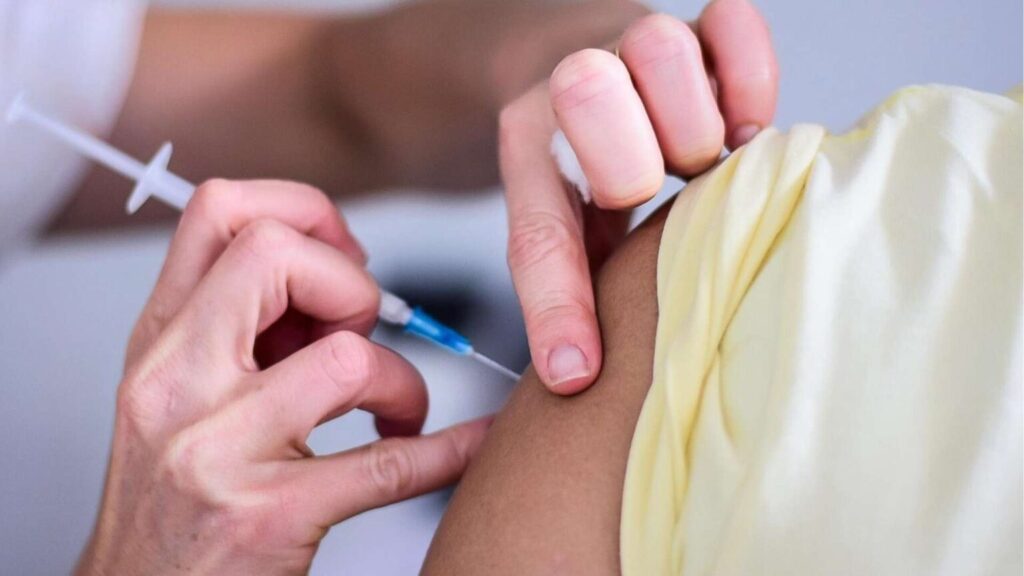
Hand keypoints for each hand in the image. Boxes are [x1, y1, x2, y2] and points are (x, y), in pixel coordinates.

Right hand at [77, 180, 490, 574]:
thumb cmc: (173, 498)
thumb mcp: (179, 394)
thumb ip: (241, 325)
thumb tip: (337, 273)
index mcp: (160, 340)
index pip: (219, 210)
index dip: (305, 211)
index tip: (347, 256)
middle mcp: (177, 382)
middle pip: (275, 254)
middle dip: (352, 283)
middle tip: (366, 331)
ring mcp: (218, 450)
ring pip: (349, 359)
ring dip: (403, 380)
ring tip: (398, 410)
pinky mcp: (268, 517)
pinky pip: (390, 464)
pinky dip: (450, 449)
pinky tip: (468, 444)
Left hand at [499, 1, 777, 393]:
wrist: (578, 60)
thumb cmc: (581, 165)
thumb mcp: (562, 224)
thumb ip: (573, 277)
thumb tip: (579, 372)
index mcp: (529, 143)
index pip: (536, 230)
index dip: (557, 307)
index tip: (577, 372)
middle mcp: (575, 77)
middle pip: (588, 93)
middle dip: (632, 163)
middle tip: (659, 192)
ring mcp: (637, 40)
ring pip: (663, 53)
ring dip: (693, 124)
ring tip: (703, 160)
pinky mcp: (701, 24)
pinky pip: (734, 24)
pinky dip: (748, 76)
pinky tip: (743, 122)